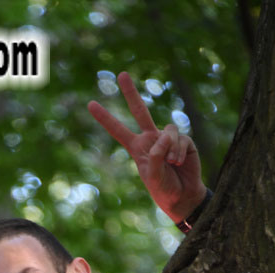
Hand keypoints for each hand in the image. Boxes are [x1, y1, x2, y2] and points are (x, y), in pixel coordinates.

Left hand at [88, 71, 205, 222]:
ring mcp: (167, 138)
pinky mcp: (183, 140)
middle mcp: (151, 138)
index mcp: (137, 148)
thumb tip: (164, 135)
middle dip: (130, 92)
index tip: (90, 104)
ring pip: (167, 130)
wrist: (184, 196)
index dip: (105, 118)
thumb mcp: (153, 177)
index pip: (118, 130)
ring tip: (172, 164)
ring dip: (170, 148)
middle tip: (121, 74)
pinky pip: (180, 138)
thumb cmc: (164, 189)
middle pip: (139, 110)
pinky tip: (179, 162)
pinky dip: (179, 151)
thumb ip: (155, 156)